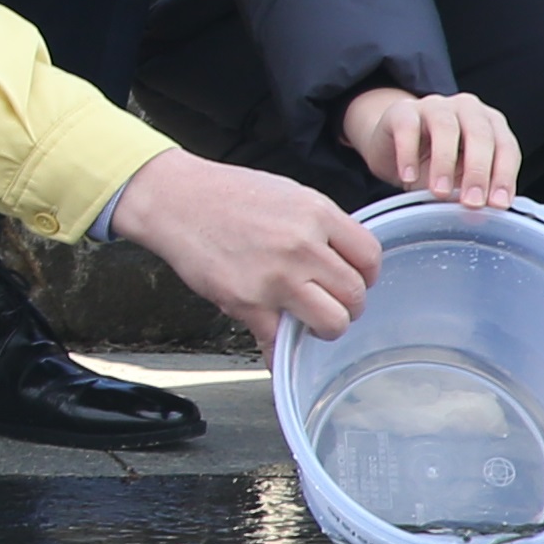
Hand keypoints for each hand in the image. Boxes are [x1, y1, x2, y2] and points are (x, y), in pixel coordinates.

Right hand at [111, 144, 380, 350]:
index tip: (353, 279)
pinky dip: (281, 350)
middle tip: (328, 302)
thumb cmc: (225, 194)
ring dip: (324, 327)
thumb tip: (344, 260)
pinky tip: (279, 345)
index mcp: (316, 214)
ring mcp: (275, 278)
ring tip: (307, 320)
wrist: (172, 199)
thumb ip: (321, 225)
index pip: (370, 257)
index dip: (366, 274)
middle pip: (355, 294)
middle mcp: (302, 246)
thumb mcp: (287, 193)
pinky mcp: (246, 303)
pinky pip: (280, 342)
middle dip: (346, 304)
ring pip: (332, 323)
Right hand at [341, 83, 520, 210]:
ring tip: (440, 192)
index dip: (504, 176)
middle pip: (480, 135)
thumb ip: (472, 191)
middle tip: (472, 202)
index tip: (497, 204)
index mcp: (491, 124)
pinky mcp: (402, 111)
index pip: (506, 147)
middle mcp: (467, 109)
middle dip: (478, 171)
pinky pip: (407, 129)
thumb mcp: (459, 179)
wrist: (392, 146)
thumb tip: (480, 217)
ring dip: (445, 164)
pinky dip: (408, 155)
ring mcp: (434, 106)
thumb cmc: (432, 163)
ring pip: (446, 128)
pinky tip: (408, 177)